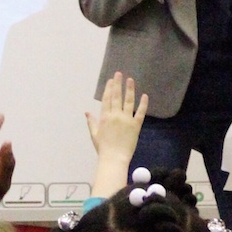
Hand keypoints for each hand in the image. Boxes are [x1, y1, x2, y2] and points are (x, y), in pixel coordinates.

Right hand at [85, 71, 149, 197]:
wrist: (114, 158)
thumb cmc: (103, 148)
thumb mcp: (94, 134)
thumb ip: (91, 122)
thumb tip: (87, 112)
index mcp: (104, 117)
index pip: (106, 99)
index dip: (108, 89)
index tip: (110, 80)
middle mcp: (115, 116)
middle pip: (116, 97)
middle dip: (117, 84)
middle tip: (119, 73)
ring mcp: (126, 120)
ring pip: (128, 101)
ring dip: (129, 89)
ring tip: (130, 80)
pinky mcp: (136, 125)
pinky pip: (140, 112)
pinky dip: (143, 104)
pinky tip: (144, 95)